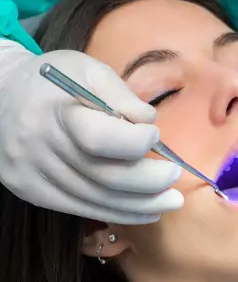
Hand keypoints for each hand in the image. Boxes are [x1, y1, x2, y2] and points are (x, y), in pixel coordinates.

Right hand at [0, 40, 182, 223]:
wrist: (0, 96)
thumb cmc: (53, 79)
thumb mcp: (89, 70)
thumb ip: (121, 94)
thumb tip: (150, 122)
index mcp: (53, 110)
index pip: (97, 139)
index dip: (134, 143)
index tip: (155, 135)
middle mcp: (38, 148)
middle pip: (102, 176)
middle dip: (148, 182)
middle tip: (176, 177)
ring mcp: (31, 175)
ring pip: (95, 199)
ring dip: (139, 205)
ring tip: (171, 202)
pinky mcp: (32, 192)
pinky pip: (80, 209)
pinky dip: (117, 212)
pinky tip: (145, 211)